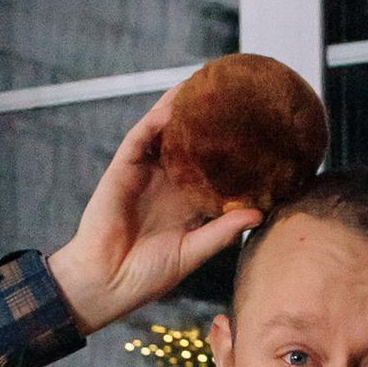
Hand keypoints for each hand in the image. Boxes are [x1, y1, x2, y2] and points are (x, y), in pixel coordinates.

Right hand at [46, 96, 263, 333]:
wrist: (107, 284)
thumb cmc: (146, 276)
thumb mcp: (193, 252)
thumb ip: (223, 231)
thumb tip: (260, 213)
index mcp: (186, 202)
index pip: (213, 167)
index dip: (232, 149)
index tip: (258, 131)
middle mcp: (167, 182)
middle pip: (191, 141)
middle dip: (208, 118)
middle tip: (235, 92)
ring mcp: (145, 173)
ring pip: (165, 131)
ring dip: (181, 107)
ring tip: (205, 82)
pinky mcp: (124, 170)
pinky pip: (140, 137)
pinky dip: (156, 119)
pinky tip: (174, 103)